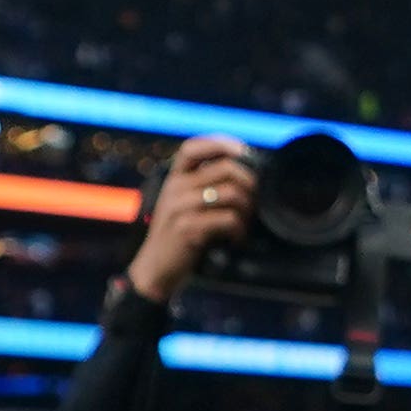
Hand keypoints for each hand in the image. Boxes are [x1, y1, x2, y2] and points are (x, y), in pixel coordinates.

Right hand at [124, 136, 260, 307]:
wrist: (156, 268)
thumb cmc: (179, 235)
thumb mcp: (183, 204)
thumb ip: (202, 186)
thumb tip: (244, 172)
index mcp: (174, 178)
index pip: (192, 147)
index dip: (220, 142)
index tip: (243, 150)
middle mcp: (175, 188)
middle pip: (225, 168)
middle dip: (249, 183)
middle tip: (254, 200)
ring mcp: (180, 207)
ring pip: (232, 193)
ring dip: (247, 210)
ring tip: (244, 223)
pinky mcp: (188, 228)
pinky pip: (228, 219)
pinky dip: (239, 230)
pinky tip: (235, 238)